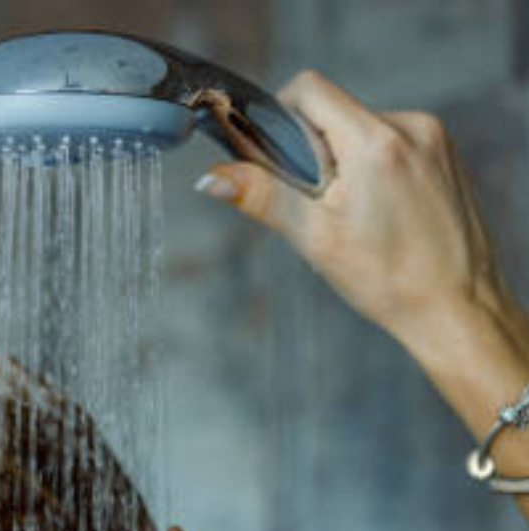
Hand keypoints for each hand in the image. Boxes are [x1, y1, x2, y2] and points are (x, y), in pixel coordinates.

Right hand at [196, 69, 511, 348]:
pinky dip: (371, 168)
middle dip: (313, 151)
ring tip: (354, 216)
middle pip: (334, 112)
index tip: (279, 161)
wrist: (455, 304)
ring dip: (343, 162)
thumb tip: (210, 178)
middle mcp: (409, 126)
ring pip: (361, 128)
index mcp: (374, 142)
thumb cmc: (388, 279)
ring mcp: (432, 136)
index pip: (309, 90)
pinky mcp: (444, 151)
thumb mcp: (314, 237)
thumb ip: (261, 196)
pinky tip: (379, 213)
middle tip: (320, 206)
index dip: (280, 117)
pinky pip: (390, 142)